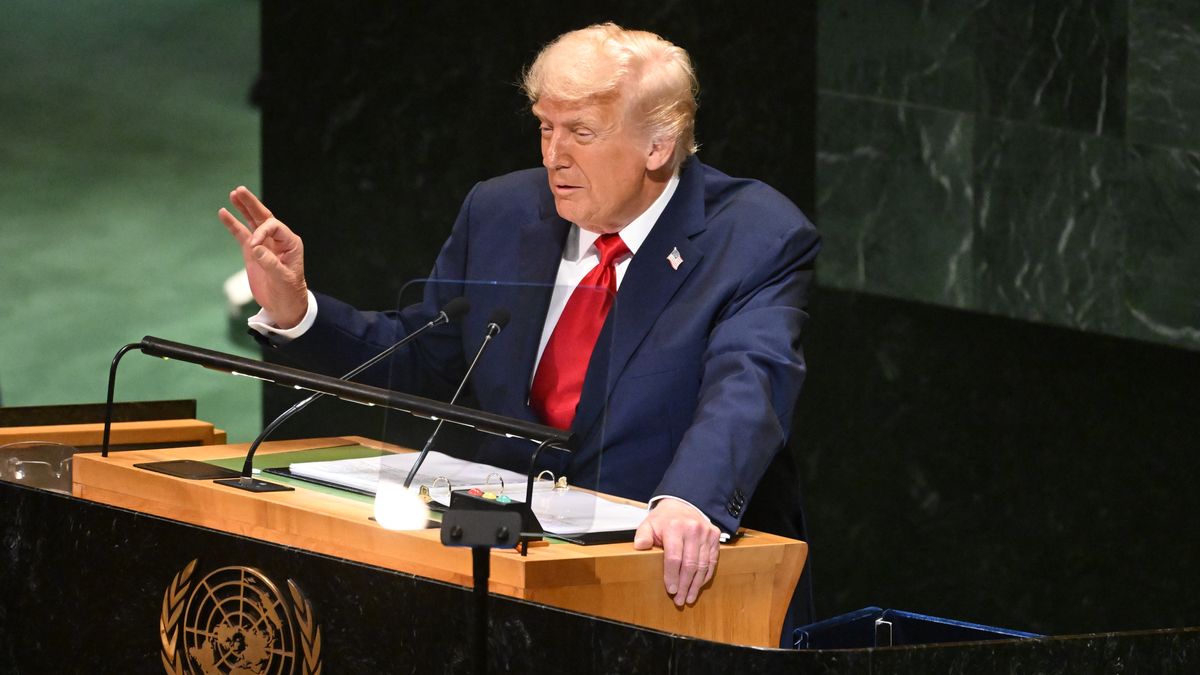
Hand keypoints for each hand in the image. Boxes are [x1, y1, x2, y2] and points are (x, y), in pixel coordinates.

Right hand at [218, 186, 308, 327]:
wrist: (284, 306)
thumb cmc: (289, 293)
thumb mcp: (282, 279)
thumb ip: (270, 262)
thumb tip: (254, 246)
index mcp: (290, 243)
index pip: (273, 226)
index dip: (261, 232)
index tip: (253, 247)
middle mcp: (278, 240)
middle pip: (263, 217)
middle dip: (252, 204)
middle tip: (239, 190)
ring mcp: (264, 245)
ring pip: (253, 222)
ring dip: (243, 208)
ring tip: (234, 193)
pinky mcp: (253, 252)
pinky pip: (242, 234)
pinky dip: (233, 224)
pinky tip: (223, 213)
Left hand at [633, 498, 720, 605]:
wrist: (682, 505)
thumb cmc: (663, 520)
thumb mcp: (649, 524)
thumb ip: (643, 535)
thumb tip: (640, 546)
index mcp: (675, 527)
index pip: (674, 557)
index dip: (672, 576)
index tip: (670, 590)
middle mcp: (693, 529)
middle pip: (690, 564)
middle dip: (685, 585)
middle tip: (680, 600)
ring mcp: (706, 532)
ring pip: (703, 565)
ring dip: (696, 584)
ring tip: (689, 597)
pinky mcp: (715, 536)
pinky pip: (712, 561)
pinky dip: (706, 575)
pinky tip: (699, 585)